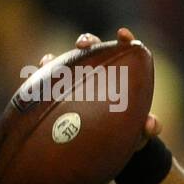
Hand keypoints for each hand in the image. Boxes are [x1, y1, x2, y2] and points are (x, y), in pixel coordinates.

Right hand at [36, 27, 160, 152]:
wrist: (110, 148)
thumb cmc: (130, 135)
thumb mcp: (141, 133)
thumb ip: (150, 128)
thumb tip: (151, 124)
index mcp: (124, 74)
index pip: (125, 50)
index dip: (124, 40)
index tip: (122, 35)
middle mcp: (99, 71)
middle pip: (93, 48)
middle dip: (86, 41)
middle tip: (82, 45)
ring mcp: (78, 80)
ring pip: (67, 62)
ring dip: (58, 58)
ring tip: (49, 60)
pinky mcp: (60, 93)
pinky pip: (47, 83)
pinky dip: (40, 78)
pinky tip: (31, 79)